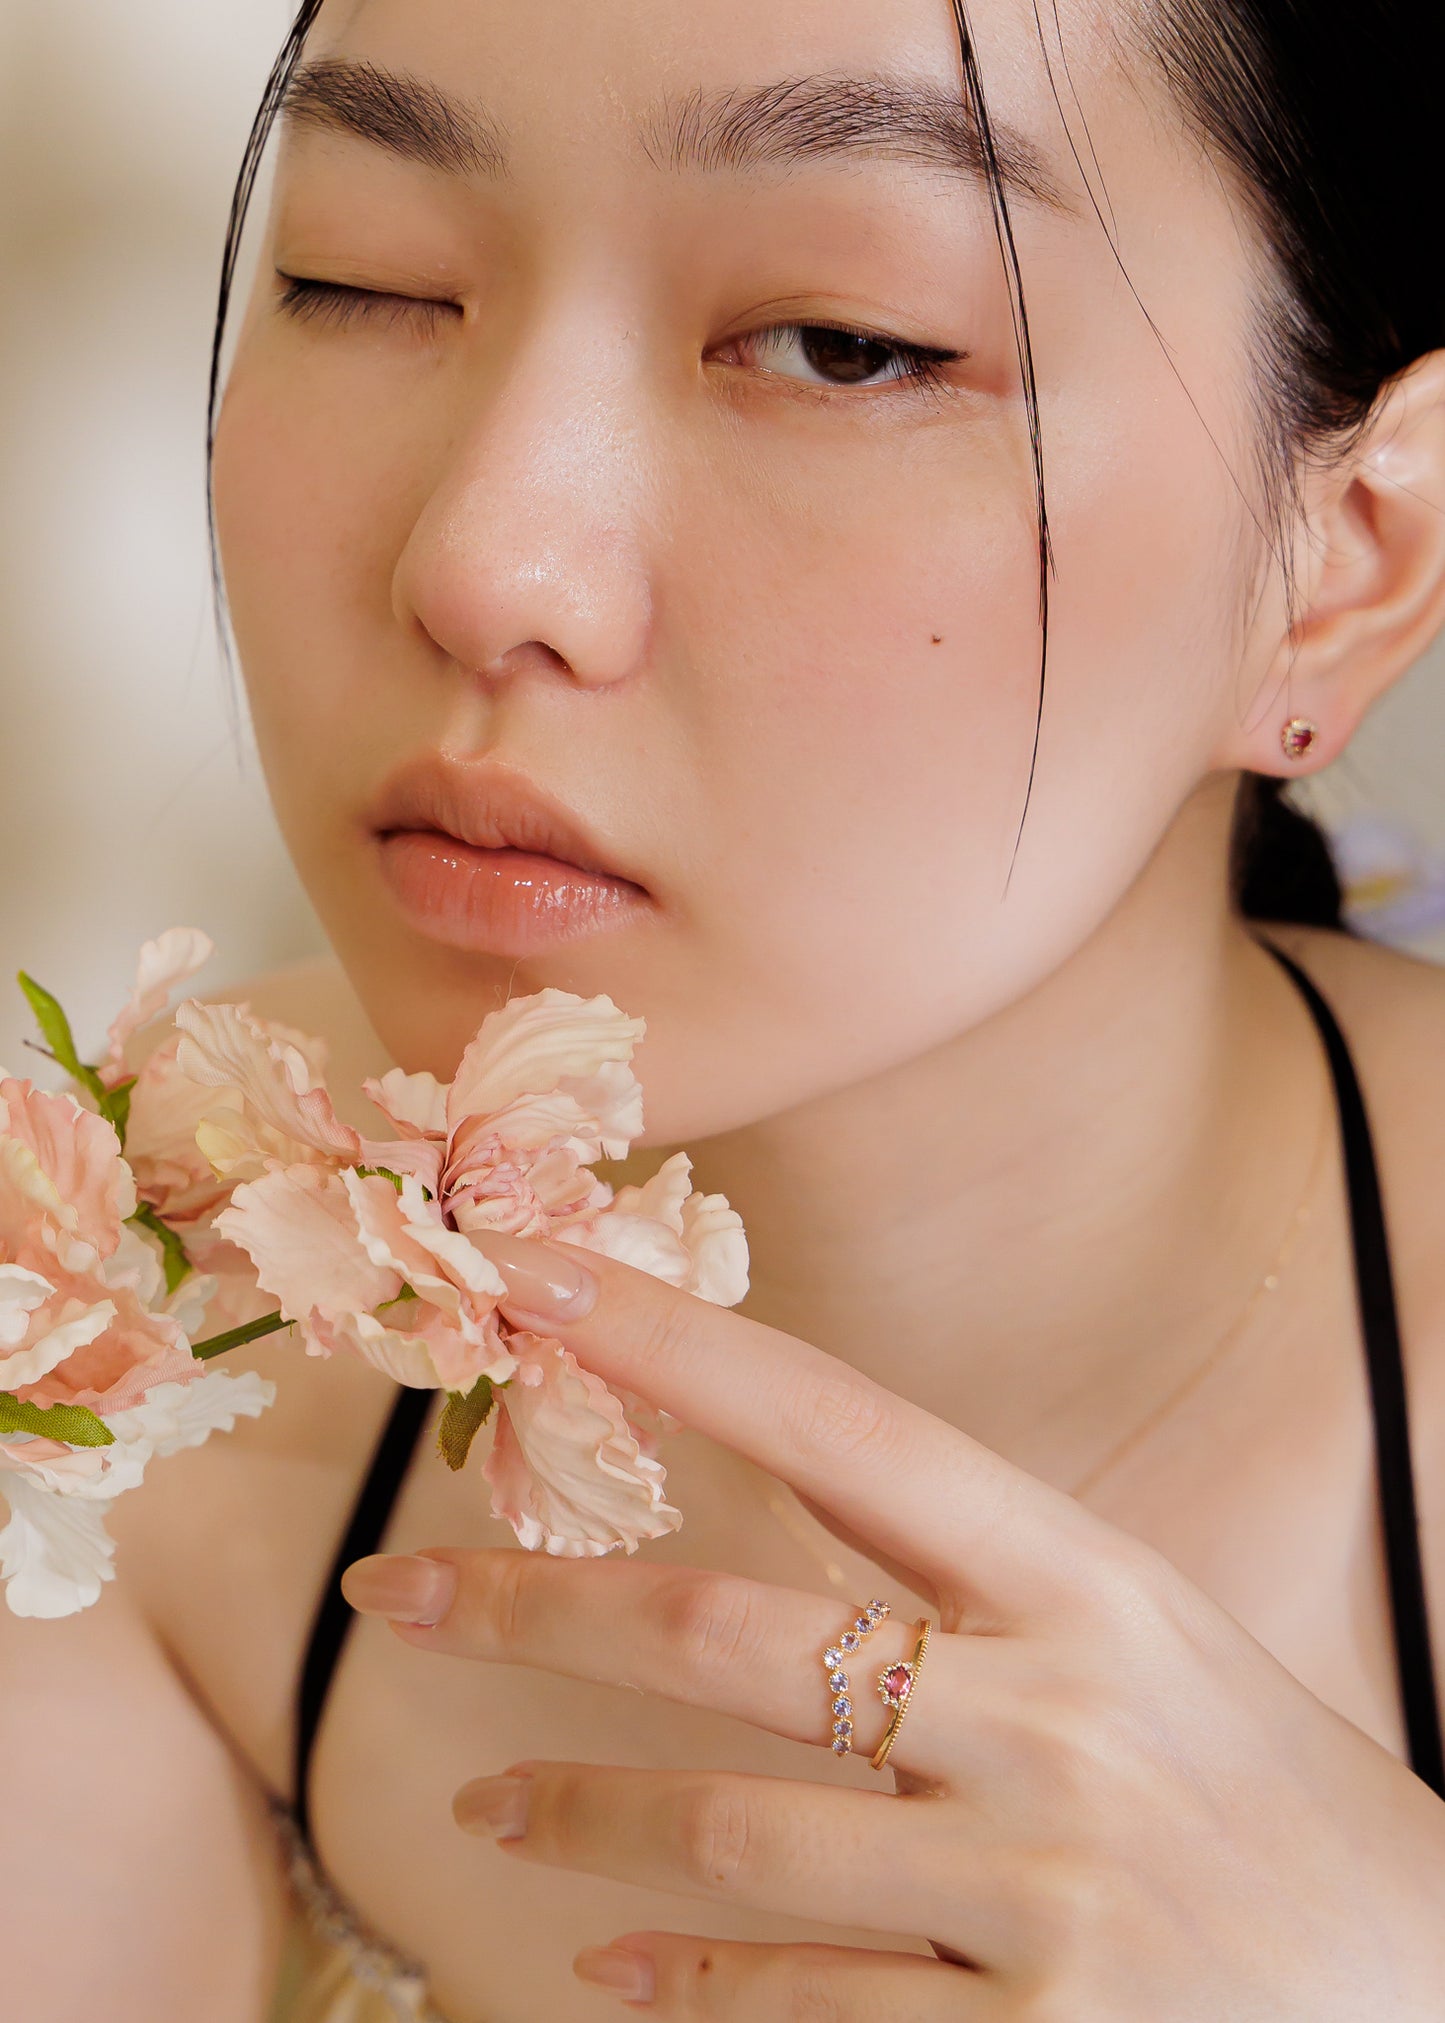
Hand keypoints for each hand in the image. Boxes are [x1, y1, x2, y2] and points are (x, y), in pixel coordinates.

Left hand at [343, 1232, 1444, 2019]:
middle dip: (541, 1602)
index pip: (845, 1428)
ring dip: (583, 1809)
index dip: (678, 1348)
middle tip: (405, 1588)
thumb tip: (763, 1487)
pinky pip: (801, 2012)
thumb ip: (962, 1569)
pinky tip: (607, 1966)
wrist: (1430, 1992)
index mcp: (1088, 1585)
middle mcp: (1060, 1720)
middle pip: (737, 1631)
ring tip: (485, 1798)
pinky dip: (684, 1988)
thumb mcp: (1139, 1631)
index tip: (535, 1282)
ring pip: (736, 1834)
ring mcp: (1044, 1896)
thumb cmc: (1259, 1788)